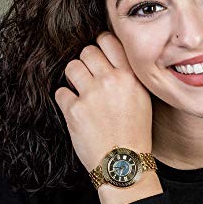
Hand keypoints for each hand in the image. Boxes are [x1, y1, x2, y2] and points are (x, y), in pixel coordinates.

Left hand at [54, 31, 152, 173]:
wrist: (124, 163)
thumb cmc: (135, 132)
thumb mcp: (142, 98)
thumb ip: (128, 75)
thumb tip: (108, 57)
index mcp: (130, 76)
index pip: (108, 40)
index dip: (100, 45)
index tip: (99, 55)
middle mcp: (111, 81)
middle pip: (87, 51)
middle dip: (86, 62)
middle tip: (90, 78)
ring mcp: (91, 94)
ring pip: (72, 67)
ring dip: (74, 78)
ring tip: (82, 92)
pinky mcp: (74, 110)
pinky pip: (60, 92)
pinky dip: (66, 100)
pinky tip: (77, 111)